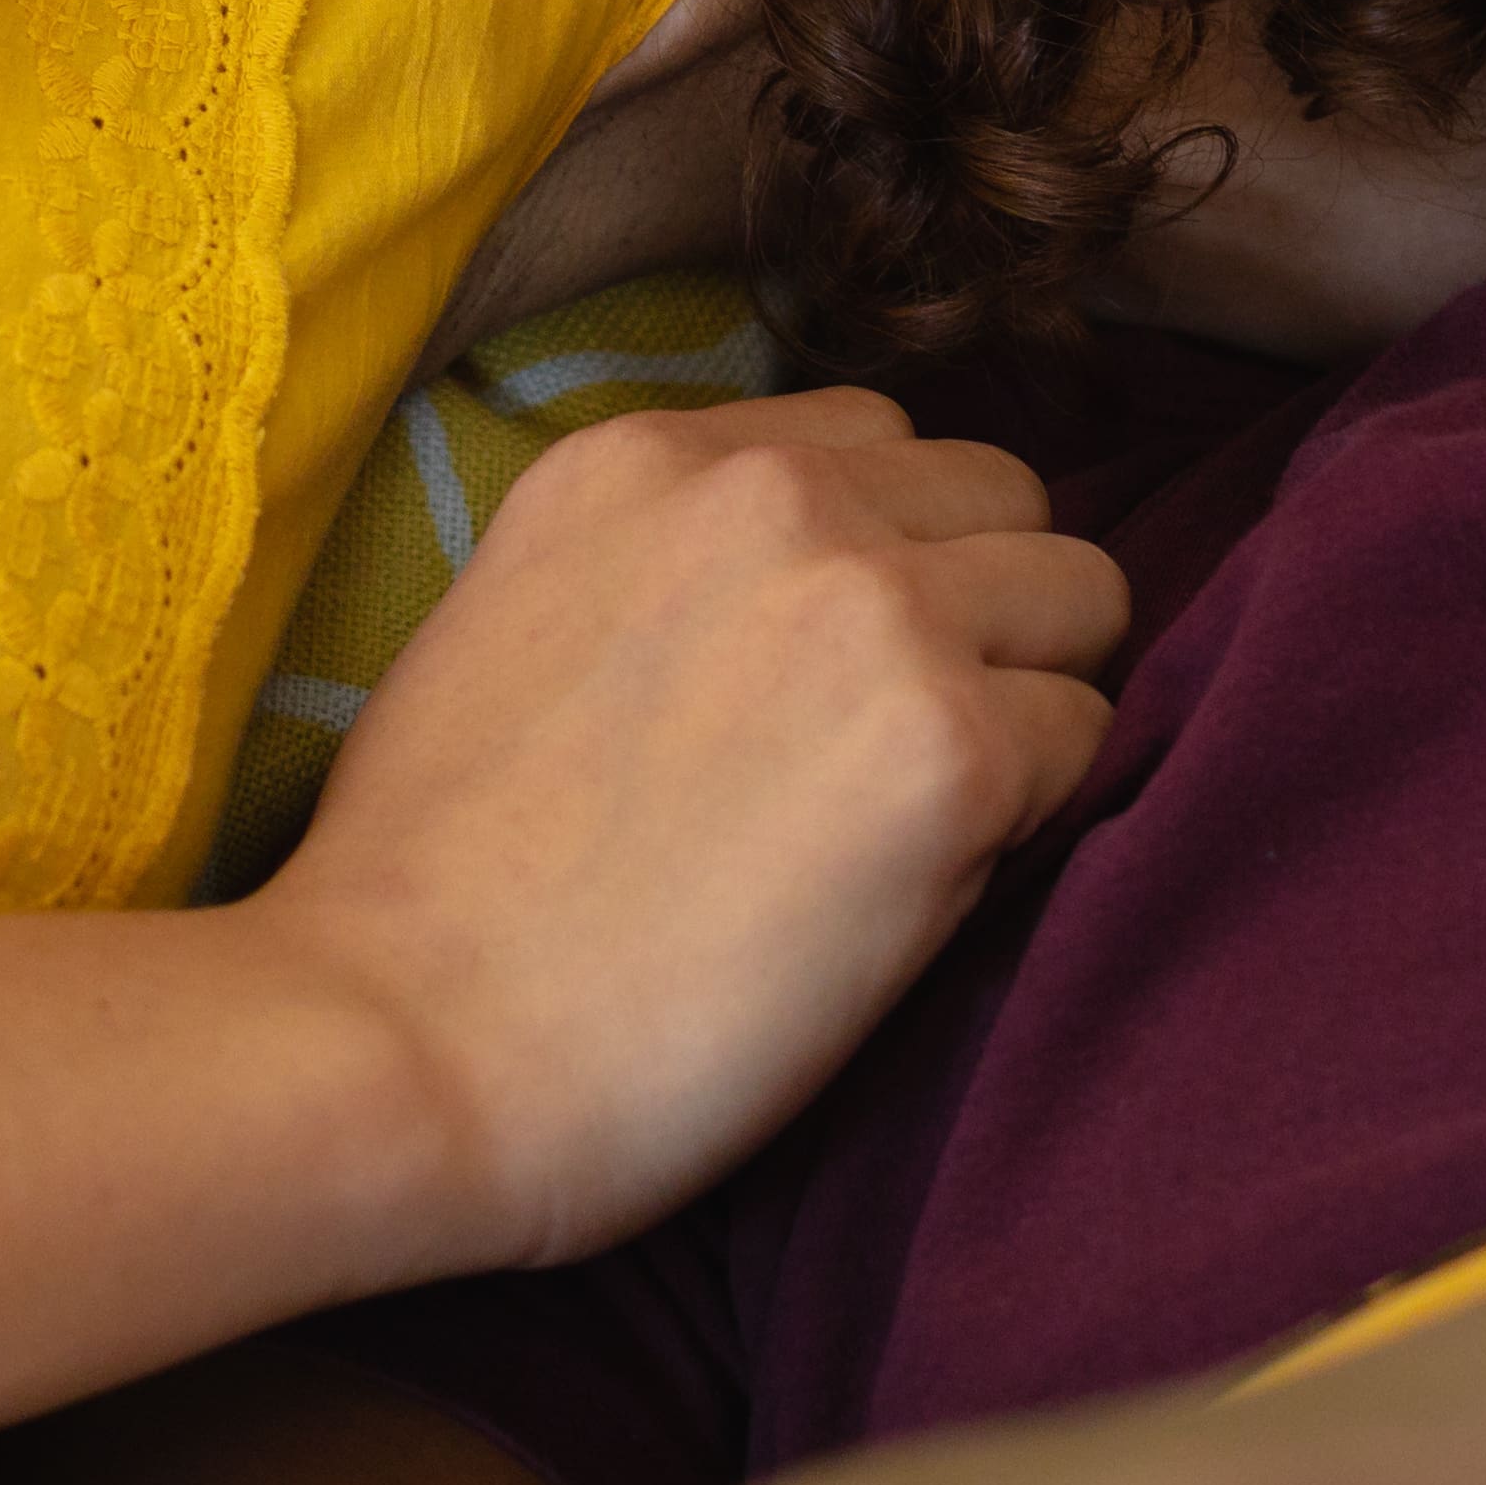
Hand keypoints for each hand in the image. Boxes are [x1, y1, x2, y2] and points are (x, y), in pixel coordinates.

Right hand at [246, 393, 1121, 1266]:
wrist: (401, 1042)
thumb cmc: (431, 888)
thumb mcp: (520, 620)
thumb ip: (671, 564)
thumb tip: (804, 592)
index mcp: (648, 454)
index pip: (874, 443)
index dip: (878, 561)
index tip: (829, 676)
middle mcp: (773, 493)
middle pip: (1002, 497)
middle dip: (978, 610)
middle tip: (894, 752)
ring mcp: (873, 609)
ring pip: (1079, 597)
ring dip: (1026, 698)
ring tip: (915, 819)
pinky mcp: (949, 749)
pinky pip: (1084, 743)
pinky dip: (1028, 820)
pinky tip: (910, 892)